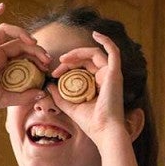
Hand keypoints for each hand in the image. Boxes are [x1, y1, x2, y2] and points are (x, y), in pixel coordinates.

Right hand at [0, 3, 51, 116]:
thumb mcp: (5, 98)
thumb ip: (24, 96)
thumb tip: (43, 93)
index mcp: (4, 65)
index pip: (24, 55)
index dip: (37, 58)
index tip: (47, 67)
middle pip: (19, 44)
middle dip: (35, 49)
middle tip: (47, 58)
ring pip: (6, 32)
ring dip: (22, 33)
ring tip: (34, 43)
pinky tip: (2, 7)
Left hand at [48, 31, 128, 146]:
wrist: (104, 131)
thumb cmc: (91, 123)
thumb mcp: (70, 107)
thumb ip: (59, 96)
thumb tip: (48, 85)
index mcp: (97, 85)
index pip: (81, 68)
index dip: (67, 67)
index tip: (54, 74)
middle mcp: (106, 78)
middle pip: (86, 60)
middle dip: (70, 60)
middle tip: (57, 66)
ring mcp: (112, 74)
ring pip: (94, 54)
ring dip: (78, 53)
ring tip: (64, 59)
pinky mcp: (115, 73)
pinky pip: (113, 51)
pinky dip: (106, 41)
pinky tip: (96, 34)